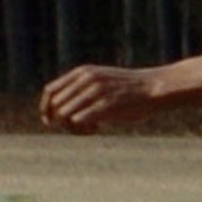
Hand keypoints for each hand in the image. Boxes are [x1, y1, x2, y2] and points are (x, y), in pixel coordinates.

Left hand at [39, 64, 160, 133]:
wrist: (155, 87)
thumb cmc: (130, 89)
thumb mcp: (102, 79)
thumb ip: (83, 88)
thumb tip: (60, 110)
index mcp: (83, 72)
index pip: (50, 91)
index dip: (46, 108)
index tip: (51, 122)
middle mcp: (86, 79)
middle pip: (55, 106)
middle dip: (62, 121)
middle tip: (81, 127)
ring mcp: (95, 91)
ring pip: (64, 115)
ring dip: (73, 127)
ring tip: (91, 128)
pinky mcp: (105, 105)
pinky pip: (78, 121)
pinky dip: (83, 129)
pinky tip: (98, 128)